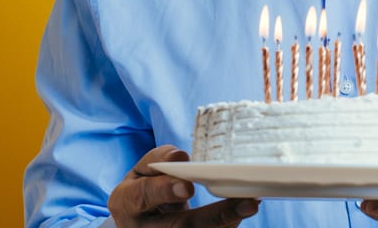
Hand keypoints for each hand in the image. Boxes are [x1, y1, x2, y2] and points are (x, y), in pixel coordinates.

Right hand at [107, 145, 259, 226]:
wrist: (139, 220)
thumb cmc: (144, 188)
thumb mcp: (142, 171)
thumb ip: (159, 160)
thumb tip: (181, 156)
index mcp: (126, 203)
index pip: (143, 196)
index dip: (164, 190)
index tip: (188, 186)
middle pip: (181, 227)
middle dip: (215, 216)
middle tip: (247, 202)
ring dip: (228, 222)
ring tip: (252, 204)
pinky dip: (227, 226)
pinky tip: (243, 210)